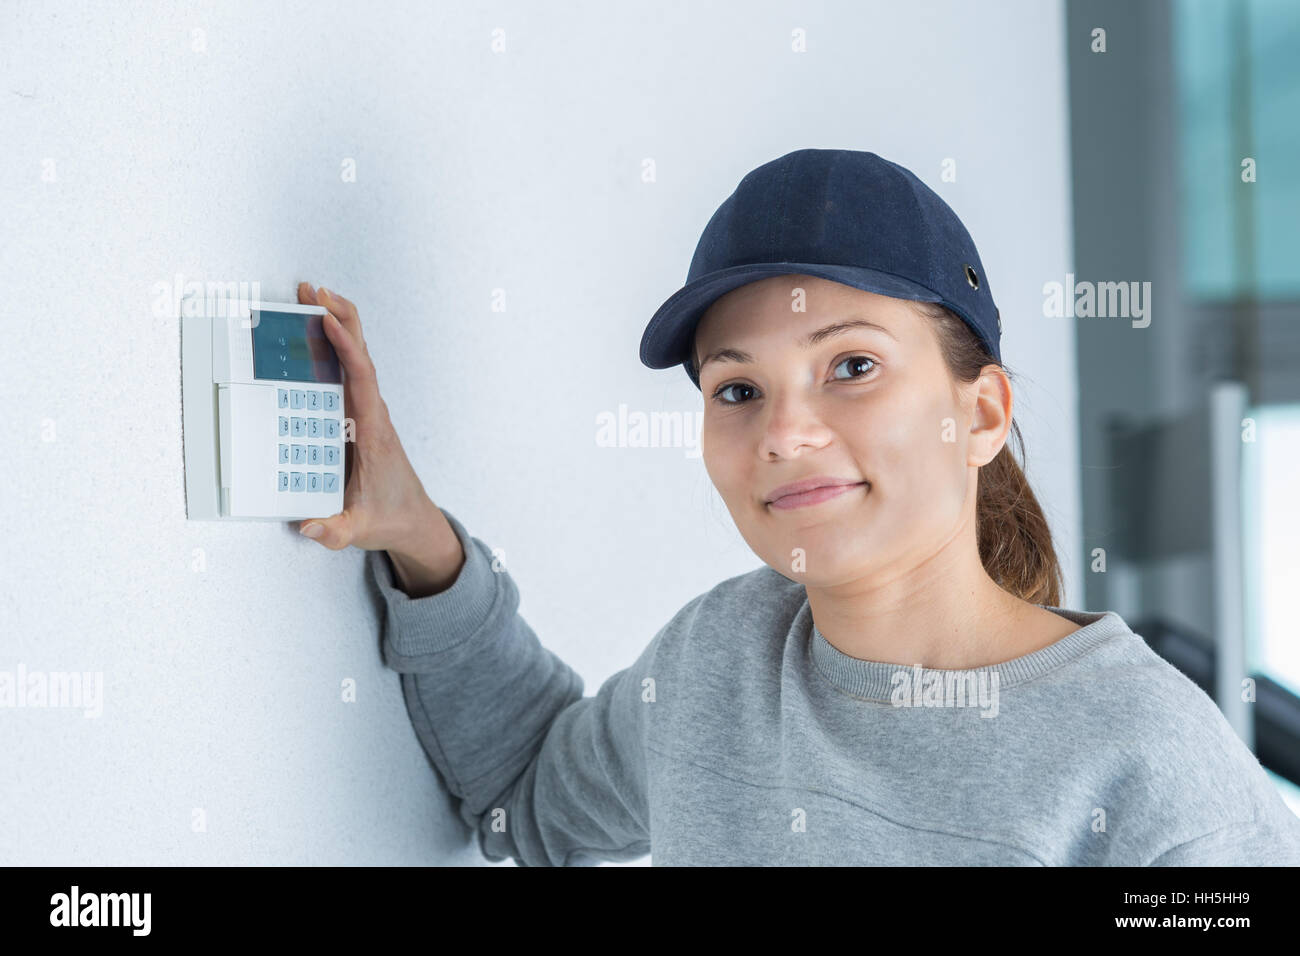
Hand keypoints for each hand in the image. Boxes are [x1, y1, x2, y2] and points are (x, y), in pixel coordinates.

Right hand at [294, 282, 437, 553]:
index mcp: (373, 431)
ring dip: (335, 325)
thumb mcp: (359, 529)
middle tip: (311, 290)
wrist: (413, 519)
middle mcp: (373, 413)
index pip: (361, 379)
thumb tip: (309, 526)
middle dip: (338, 319)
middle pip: (360, 355)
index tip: (325, 319)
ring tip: (308, 296)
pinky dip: (333, 345)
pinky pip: (347, 371)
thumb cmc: (388, 516)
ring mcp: (367, 411)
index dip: (346, 347)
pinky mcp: (359, 415)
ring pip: (354, 358)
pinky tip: (315, 330)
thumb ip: (334, 530)